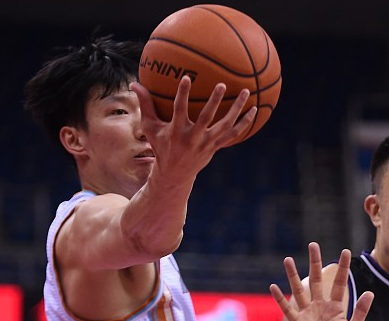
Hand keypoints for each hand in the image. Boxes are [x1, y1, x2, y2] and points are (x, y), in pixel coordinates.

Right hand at [131, 76, 256, 176]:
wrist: (175, 173)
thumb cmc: (161, 146)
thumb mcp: (150, 127)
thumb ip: (145, 104)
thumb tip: (134, 82)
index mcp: (176, 131)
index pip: (179, 109)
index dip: (182, 94)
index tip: (186, 78)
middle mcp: (193, 137)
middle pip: (206, 118)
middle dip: (214, 101)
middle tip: (221, 85)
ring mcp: (207, 143)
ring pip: (225, 125)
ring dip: (238, 109)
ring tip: (246, 92)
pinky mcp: (216, 146)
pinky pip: (234, 134)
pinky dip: (245, 123)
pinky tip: (254, 110)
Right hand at [270, 242, 373, 320]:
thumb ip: (361, 311)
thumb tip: (369, 293)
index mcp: (336, 307)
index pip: (340, 283)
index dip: (343, 268)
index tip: (346, 251)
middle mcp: (320, 306)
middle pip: (317, 279)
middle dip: (315, 262)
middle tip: (313, 245)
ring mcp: (308, 313)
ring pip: (299, 289)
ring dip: (293, 275)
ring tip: (288, 259)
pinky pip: (288, 308)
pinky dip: (280, 298)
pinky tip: (273, 286)